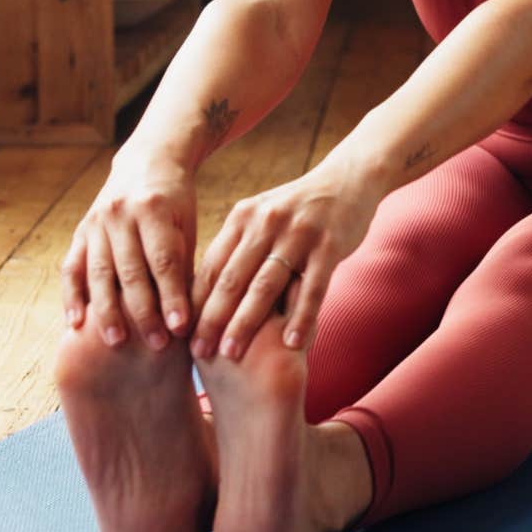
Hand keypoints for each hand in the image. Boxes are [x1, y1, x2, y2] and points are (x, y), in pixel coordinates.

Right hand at [61, 160, 197, 349]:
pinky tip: (75, 324)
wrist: (148, 160)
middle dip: (144, 312)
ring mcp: (96, 222)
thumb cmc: (177, 202)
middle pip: (131, 271)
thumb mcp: (187, 223)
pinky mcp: (81, 230)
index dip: (173, 296)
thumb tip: (187, 313)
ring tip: (116, 343)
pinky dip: (71, 297)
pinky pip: (72, 267)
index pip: (164, 261)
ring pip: (99, 273)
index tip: (182, 328)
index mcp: (155, 209)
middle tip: (157, 345)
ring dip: (106, 311)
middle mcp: (120, 214)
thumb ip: (183, 262)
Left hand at [190, 172, 376, 360]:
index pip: (211, 266)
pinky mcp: (329, 246)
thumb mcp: (262, 216)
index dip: (194, 303)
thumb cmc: (299, 209)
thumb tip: (204, 289)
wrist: (349, 178)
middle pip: (232, 279)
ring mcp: (299, 234)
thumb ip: (238, 246)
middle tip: (198, 352)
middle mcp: (266, 223)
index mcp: (243, 217)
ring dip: (245, 323)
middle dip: (211, 319)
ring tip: (232, 353)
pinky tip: (291, 343)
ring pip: (265, 286)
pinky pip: (312, 288)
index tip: (182, 334)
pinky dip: (301, 317)